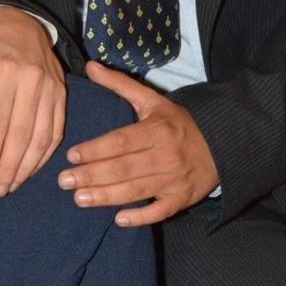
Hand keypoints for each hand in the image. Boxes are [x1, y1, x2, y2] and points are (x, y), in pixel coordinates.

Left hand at [0, 5, 65, 195]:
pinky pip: (57, 129)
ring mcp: (51, 88)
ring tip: (14, 183)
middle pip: (21, 134)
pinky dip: (46, 153)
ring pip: (42, 136)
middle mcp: (31, 82)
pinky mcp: (62, 93)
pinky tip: (34, 167)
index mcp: (4, 74)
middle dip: (9, 166)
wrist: (20, 22)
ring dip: (28, 165)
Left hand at [57, 61, 217, 224]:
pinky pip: (161, 211)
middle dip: (92, 175)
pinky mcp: (183, 199)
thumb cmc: (177, 121)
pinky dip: (141, 216)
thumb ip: (119, 84)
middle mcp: (165, 156)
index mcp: (156, 130)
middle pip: (124, 168)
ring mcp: (175, 180)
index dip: (95, 149)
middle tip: (64, 181)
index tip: (71, 155)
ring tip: (79, 199)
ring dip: (106, 197)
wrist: (222, 143)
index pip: (121, 141)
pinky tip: (119, 220)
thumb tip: (90, 65)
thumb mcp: (151, 99)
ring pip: (136, 190)